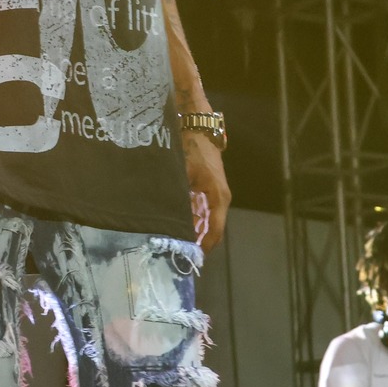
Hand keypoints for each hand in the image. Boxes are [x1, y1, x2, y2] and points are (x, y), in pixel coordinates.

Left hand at [183, 129, 229, 252]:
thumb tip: (168, 220)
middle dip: (196, 242)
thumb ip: (178, 197)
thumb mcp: (182, 172)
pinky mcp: (207, 189)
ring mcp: (214, 194)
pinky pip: (200, 210)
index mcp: (218, 197)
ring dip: (193, 231)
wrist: (197, 127)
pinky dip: (190, 219)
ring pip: (205, 220)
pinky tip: (175, 225)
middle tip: (177, 254)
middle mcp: (219, 199)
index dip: (204, 247)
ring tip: (174, 243)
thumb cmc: (191, 148)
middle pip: (210, 229)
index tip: (190, 259)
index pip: (214, 231)